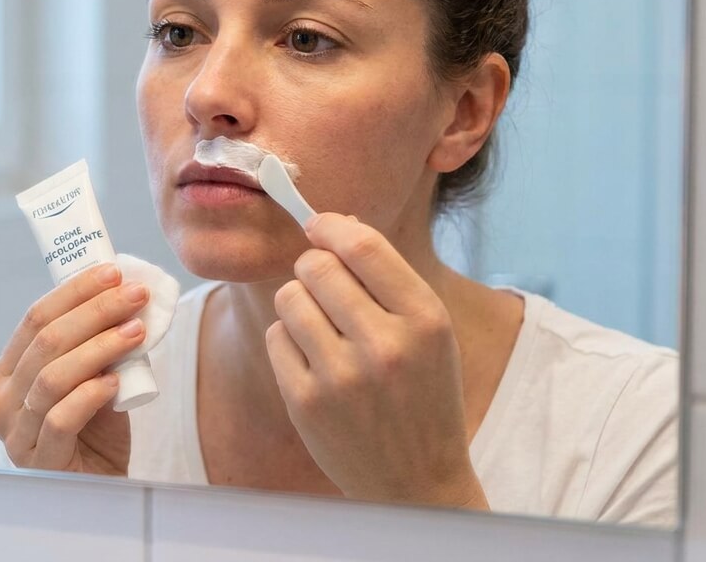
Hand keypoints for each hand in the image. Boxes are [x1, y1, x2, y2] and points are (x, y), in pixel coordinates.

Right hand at [0, 263, 145, 475]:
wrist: (101, 488)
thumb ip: (98, 345)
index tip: (114, 272)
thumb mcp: (94, 377)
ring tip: (136, 331)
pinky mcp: (39, 461)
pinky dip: (90, 394)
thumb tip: (126, 296)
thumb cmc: (95, 432)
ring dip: (99, 347)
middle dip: (94, 311)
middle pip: (45, 341)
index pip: (35, 318)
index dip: (75, 291)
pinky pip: (60, 418)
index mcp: (9, 369)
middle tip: (134, 295)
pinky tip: (115, 382)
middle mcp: (3, 398)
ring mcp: (17, 431)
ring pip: (52, 376)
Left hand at [264, 213, 486, 508]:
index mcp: (427, 320)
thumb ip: (387, 279)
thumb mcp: (430, 334)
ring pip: (289, 297)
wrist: (418, 482)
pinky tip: (314, 363)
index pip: (364, 246)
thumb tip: (335, 223)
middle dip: (314, 269)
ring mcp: (342, 376)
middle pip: (315, 266)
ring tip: (323, 330)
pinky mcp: (306, 402)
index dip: (331, 226)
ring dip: (299, 304)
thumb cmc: (422, 395)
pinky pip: (275, 337)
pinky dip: (288, 342)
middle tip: (326, 290)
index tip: (318, 225)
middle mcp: (386, 345)